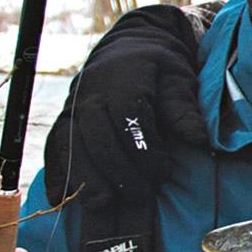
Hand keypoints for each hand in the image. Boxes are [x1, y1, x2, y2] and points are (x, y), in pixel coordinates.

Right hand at [43, 5, 207, 211]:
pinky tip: (58, 198)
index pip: (128, 120)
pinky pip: (53, 147)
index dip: (144, 151)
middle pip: (96, 137)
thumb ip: (184, 108)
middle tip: (140, 196)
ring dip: (84, 177)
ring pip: (70, 145)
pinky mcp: (63, 121)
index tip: (163, 174)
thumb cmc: (159, 68)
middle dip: (117, 170)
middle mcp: (90, 94)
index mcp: (122, 81)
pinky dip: (55, 172)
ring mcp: (73, 108)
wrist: (129, 47)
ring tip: (101, 204)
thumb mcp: (178, 79)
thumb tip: (198, 139)